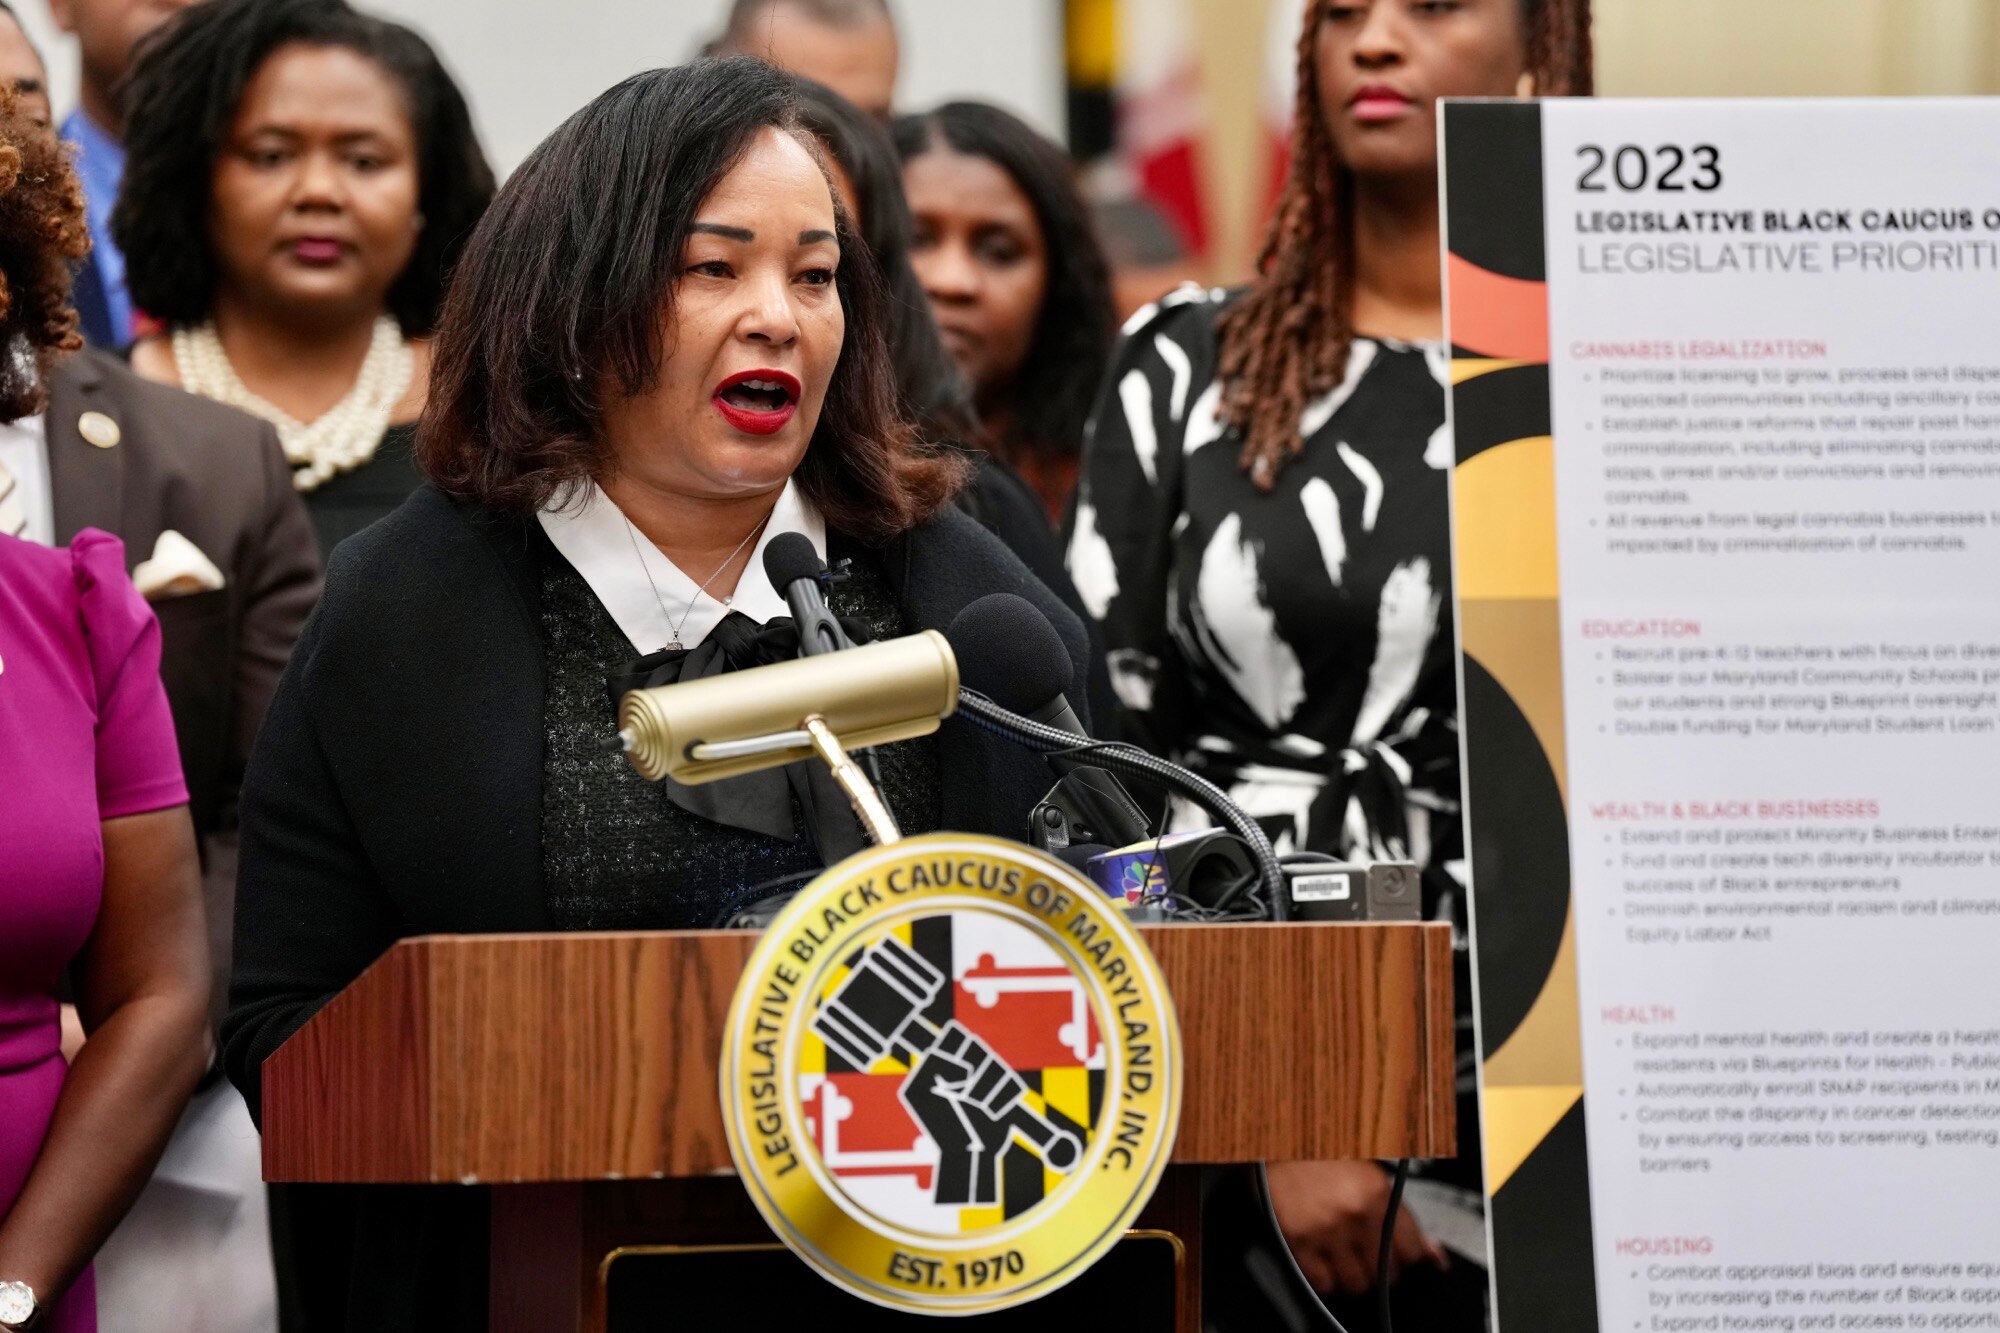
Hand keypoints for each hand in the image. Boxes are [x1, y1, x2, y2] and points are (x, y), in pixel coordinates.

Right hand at [1264, 1160, 1445, 1295]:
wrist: (1278, 1145)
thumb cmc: (1324, 1158)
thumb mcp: (1370, 1178)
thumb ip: (1403, 1218)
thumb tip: (1437, 1256)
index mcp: (1378, 1193)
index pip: (1413, 1251)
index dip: (1406, 1259)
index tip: (1398, 1256)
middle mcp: (1356, 1213)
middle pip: (1386, 1272)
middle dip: (1381, 1270)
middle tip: (1369, 1255)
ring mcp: (1327, 1229)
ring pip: (1357, 1283)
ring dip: (1354, 1277)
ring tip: (1346, 1260)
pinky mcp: (1299, 1240)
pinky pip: (1324, 1283)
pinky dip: (1327, 1280)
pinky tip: (1324, 1262)